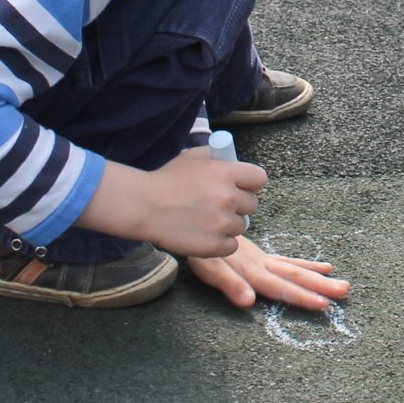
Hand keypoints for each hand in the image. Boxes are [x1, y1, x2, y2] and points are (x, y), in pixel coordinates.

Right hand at [118, 149, 265, 257]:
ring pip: (241, 225)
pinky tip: (204, 233)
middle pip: (252, 204)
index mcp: (227, 172)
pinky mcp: (214, 245)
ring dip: (228, 224)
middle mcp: (228, 197)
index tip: (240, 186)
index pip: (259, 178)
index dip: (249, 183)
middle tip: (218, 204)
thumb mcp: (195, 157)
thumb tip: (236, 162)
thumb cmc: (168, 179)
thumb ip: (220, 158)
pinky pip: (232, 245)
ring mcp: (222, 223)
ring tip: (205, 219)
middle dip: (238, 204)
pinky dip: (221, 242)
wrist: (144, 206)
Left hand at [187, 236, 348, 310]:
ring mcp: (262, 258)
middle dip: (319, 286)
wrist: (194, 218)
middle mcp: (261, 263)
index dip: (300, 296)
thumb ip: (230, 284)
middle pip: (293, 276)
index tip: (323, 304)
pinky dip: (306, 264)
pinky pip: (287, 260)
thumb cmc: (198, 250)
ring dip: (317, 277)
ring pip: (295, 268)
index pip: (280, 286)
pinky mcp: (258, 254)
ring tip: (342, 283)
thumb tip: (250, 302)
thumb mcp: (209, 268)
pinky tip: (323, 267)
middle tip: (344, 291)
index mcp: (251, 270)